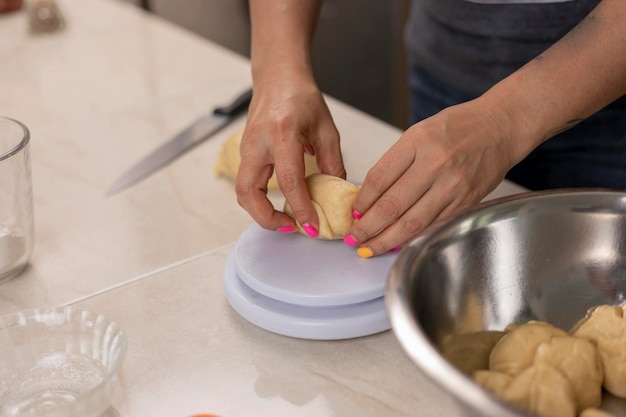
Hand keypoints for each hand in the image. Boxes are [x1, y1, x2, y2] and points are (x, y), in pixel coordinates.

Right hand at [236, 78, 345, 235]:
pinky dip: (260, 201)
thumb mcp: (326, 130)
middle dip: (267, 218)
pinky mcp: (244, 154)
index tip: (312, 226)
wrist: (278, 79)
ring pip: (243, 192)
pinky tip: (280, 204)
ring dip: (261, 213)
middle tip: (292, 227)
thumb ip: (332, 164)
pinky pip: (247, 184)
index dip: (300, 207)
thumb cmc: (301, 98)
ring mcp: (246, 149)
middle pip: (248, 192)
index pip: (288, 180)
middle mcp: (258, 143)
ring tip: (287, 219)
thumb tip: (336, 195)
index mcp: (282, 133)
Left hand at [345, 96, 515, 256]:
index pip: (379, 179)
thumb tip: (370, 195)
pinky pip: (433, 225)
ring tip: (369, 248)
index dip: (361, 201)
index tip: (352, 213)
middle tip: (354, 238)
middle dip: (368, 227)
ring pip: (412, 222)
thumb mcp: (420, 132)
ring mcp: (452, 185)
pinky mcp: (466, 201)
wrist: (501, 127)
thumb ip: (396, 162)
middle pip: (392, 205)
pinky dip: (413, 238)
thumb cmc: (458, 127)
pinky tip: (398, 244)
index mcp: (418, 142)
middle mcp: (435, 164)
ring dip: (386, 239)